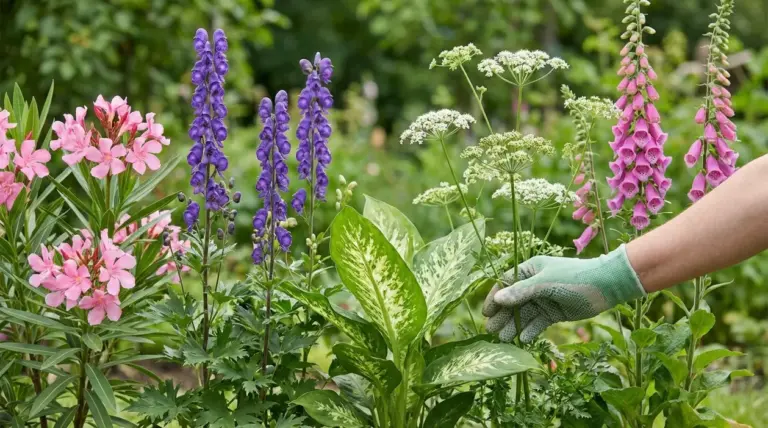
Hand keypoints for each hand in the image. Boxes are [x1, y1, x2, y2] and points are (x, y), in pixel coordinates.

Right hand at [482, 244, 645, 342]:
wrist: (606, 286)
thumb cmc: (574, 278)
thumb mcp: (546, 283)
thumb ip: (521, 292)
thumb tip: (498, 298)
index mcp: (530, 270)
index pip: (506, 284)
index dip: (495, 298)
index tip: (486, 313)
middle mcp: (534, 284)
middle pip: (513, 301)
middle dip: (502, 316)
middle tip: (491, 331)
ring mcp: (544, 299)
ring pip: (525, 314)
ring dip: (514, 325)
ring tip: (504, 339)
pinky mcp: (554, 312)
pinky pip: (538, 322)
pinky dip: (531, 330)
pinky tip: (523, 339)